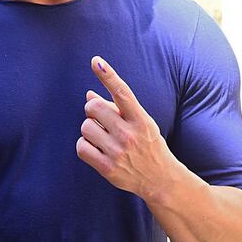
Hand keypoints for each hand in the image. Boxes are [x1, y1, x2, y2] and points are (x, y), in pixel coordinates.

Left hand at [76, 56, 179, 199]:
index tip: (96, 61)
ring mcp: (119, 152)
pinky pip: (81, 147)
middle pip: (94, 107)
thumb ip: (116, 108)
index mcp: (141, 119)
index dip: (108, 75)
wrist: (161, 180)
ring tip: (103, 138)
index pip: (122, 92)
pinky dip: (85, 146)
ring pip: (85, 127)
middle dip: (92, 110)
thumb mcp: (140, 123)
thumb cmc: (148, 144)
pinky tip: (96, 150)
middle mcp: (130, 134)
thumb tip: (89, 95)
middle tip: (100, 119)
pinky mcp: (108, 168)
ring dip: (89, 130)